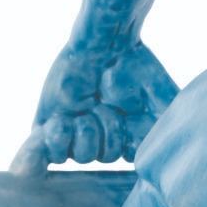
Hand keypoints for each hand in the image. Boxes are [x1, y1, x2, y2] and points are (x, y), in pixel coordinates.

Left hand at [12, 41, 177, 173]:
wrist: (107, 44)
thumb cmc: (137, 69)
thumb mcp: (163, 101)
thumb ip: (164, 135)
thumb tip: (157, 163)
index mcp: (126, 136)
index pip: (126, 160)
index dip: (127, 145)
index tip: (131, 127)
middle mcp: (99, 136)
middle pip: (102, 157)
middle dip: (108, 131)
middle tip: (107, 105)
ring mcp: (73, 132)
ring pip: (78, 156)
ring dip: (85, 132)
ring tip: (85, 109)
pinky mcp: (47, 124)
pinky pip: (43, 151)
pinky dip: (42, 152)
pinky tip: (42, 149)